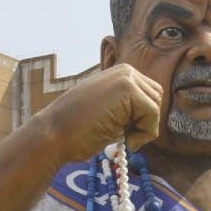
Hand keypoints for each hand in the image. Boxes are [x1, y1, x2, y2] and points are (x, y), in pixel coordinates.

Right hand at [31, 64, 161, 170]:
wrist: (53, 134)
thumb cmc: (77, 130)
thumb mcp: (108, 111)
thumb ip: (128, 107)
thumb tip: (154, 116)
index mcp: (120, 74)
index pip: (150, 95)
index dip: (142, 118)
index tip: (123, 130)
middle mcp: (124, 71)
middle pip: (157, 99)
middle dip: (146, 121)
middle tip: (124, 135)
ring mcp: (126, 78)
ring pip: (157, 107)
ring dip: (145, 129)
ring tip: (122, 136)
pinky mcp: (128, 90)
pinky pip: (153, 116)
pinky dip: (144, 135)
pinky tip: (124, 140)